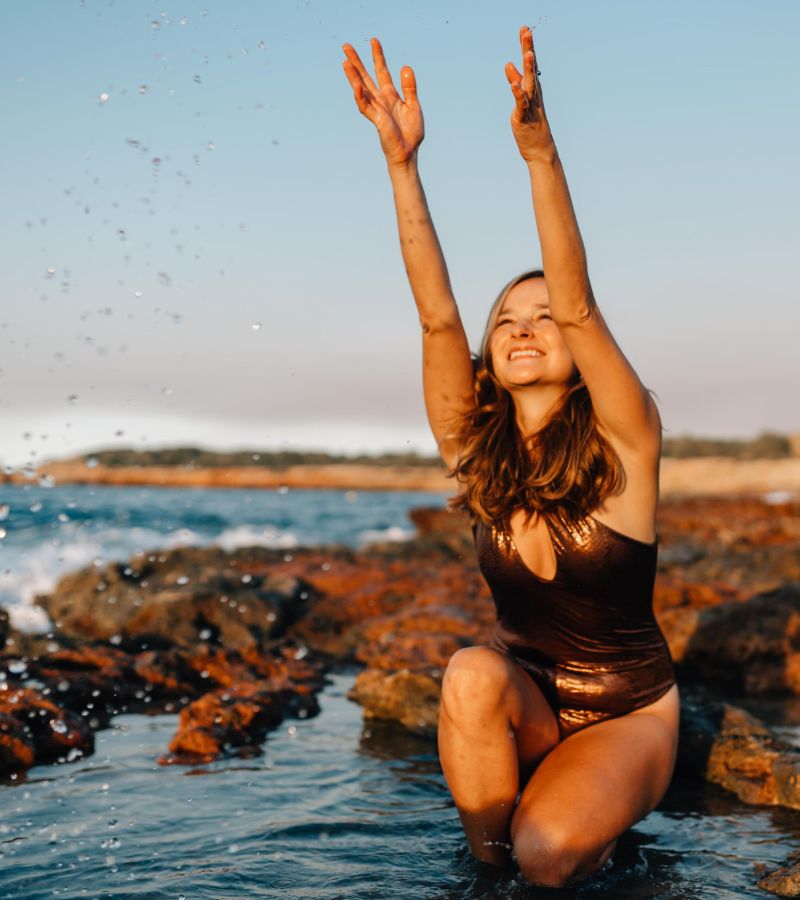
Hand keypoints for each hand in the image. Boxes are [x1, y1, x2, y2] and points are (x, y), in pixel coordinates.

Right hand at [342, 38, 423, 168]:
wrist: (408, 152)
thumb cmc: (411, 133)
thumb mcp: (414, 106)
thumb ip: (410, 87)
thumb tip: (405, 66)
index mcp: (390, 95)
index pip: (381, 71)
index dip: (378, 56)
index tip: (374, 40)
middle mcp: (380, 100)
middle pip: (365, 76)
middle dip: (356, 61)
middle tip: (346, 46)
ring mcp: (376, 109)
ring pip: (361, 89)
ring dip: (353, 76)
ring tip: (345, 62)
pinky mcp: (376, 119)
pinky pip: (365, 106)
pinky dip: (360, 95)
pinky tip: (355, 85)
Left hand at [505, 26, 555, 162]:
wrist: (540, 151)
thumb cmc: (531, 126)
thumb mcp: (522, 100)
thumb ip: (516, 82)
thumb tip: (508, 65)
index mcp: (534, 90)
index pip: (531, 65)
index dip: (527, 47)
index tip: (525, 29)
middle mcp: (534, 96)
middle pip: (531, 69)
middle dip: (528, 50)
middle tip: (526, 31)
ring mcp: (530, 107)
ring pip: (529, 85)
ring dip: (529, 69)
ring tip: (529, 53)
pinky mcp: (523, 119)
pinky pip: (521, 105)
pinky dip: (518, 95)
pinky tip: (514, 85)